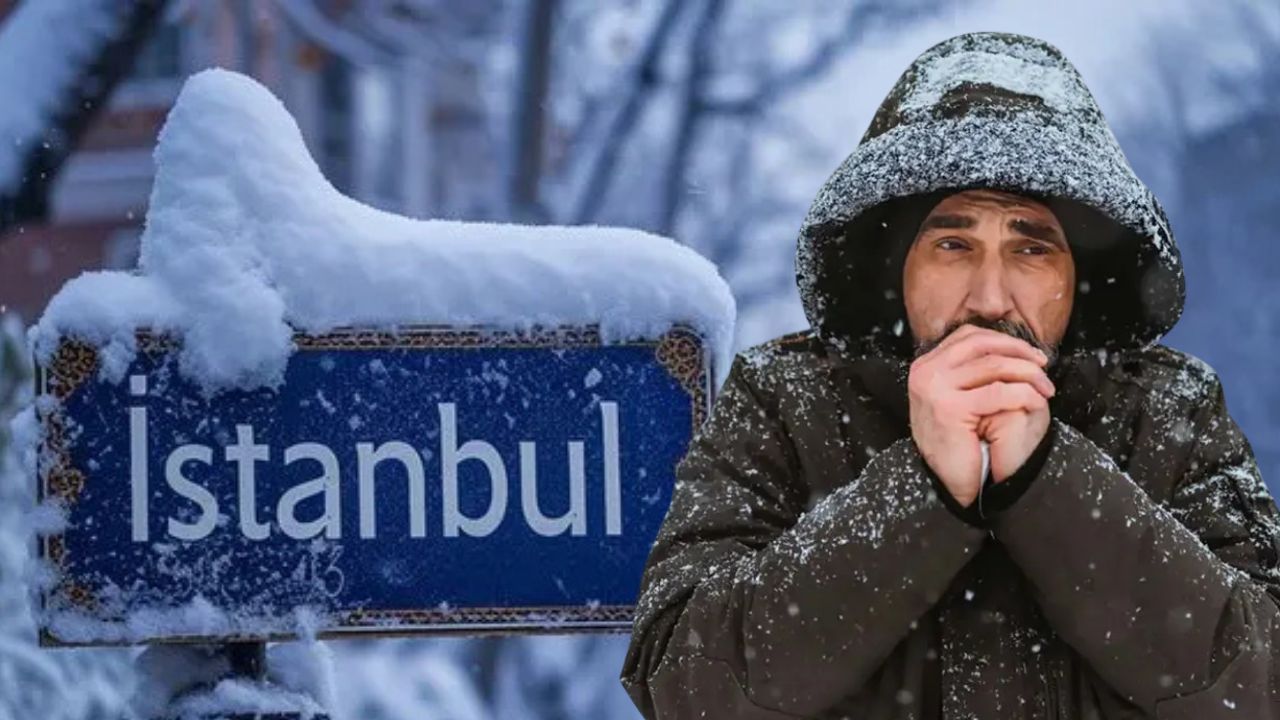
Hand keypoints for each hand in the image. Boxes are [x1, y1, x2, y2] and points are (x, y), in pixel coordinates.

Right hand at [908, 325, 1054, 506]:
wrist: (949, 481)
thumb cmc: (958, 442)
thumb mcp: (956, 396)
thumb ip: (968, 370)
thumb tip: (1004, 345)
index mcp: (926, 366)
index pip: (968, 336)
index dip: (1003, 340)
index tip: (1029, 354)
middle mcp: (925, 372)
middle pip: (981, 344)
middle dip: (1019, 351)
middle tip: (1042, 365)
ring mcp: (934, 388)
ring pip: (994, 366)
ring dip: (1028, 374)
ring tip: (1045, 388)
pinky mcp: (949, 409)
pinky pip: (999, 393)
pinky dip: (1025, 394)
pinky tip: (1037, 402)